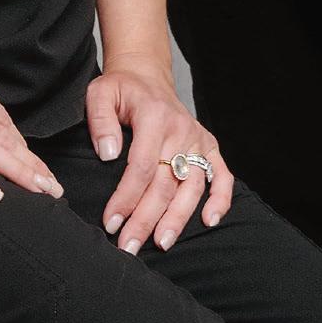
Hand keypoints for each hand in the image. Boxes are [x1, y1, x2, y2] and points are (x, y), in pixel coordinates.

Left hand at [86, 61, 232, 252]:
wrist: (146, 76)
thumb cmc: (122, 89)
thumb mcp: (100, 94)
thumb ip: (100, 121)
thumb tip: (108, 154)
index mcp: (155, 116)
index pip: (142, 166)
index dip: (126, 198)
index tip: (111, 222)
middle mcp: (181, 130)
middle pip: (165, 183)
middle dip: (146, 219)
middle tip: (129, 246)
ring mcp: (198, 140)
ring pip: (191, 187)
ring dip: (177, 218)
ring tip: (161, 243)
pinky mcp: (209, 147)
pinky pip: (221, 175)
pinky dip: (220, 199)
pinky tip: (209, 221)